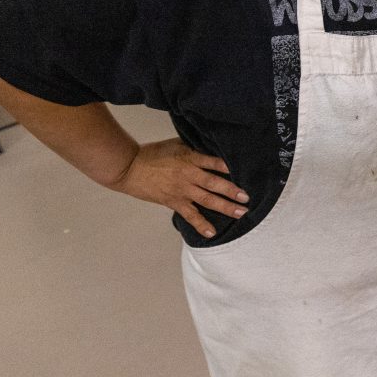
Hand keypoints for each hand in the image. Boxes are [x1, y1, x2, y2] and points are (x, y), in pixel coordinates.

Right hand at [105, 139, 245, 238]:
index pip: (212, 161)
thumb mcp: (176, 144)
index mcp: (189, 157)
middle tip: (247, 197)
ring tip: (240, 212)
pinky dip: (200, 224)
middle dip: (232, 191)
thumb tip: (213, 149)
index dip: (226, 166)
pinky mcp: (173, 202)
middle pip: (213, 183)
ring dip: (224, 206)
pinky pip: (190, 215)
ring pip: (207, 200)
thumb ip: (194, 149)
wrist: (129, 167)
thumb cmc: (153, 153)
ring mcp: (181, 190)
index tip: (241, 170)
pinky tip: (212, 232)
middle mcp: (188, 175)